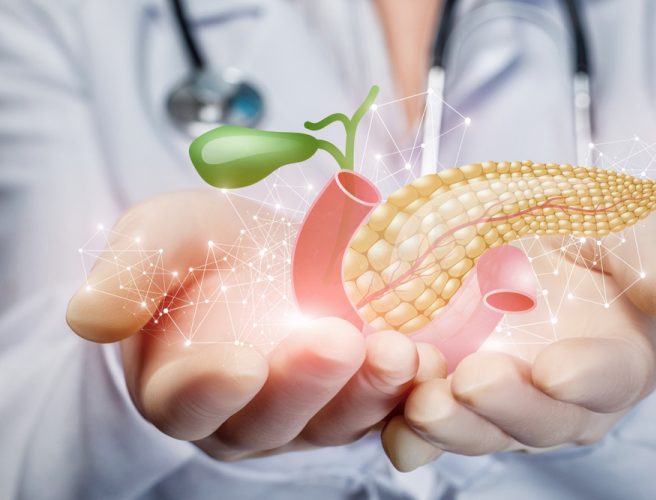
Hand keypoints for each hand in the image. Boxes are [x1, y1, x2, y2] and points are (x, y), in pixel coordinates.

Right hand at [67, 191, 439, 459]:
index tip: (241, 361)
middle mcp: (246, 413)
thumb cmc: (206, 248)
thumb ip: (130, 273)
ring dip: (369, 392)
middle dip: (306, 386)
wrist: (268, 253)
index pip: (185, 403)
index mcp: (182, 384)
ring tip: (398, 350)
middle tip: (337, 341)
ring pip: (336, 421)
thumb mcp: (164, 236)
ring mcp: (310, 410)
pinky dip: (410, 389)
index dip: (210, 388)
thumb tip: (90, 318)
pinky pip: (386, 406)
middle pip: (271, 421)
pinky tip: (433, 358)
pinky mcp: (360, 394)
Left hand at [381, 212, 655, 470]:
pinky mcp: (445, 398)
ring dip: (450, 425)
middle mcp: (556, 398)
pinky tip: (390, 418)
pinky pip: (426, 430)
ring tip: (422, 402)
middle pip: (538, 421)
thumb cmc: (567, 229)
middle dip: (506, 407)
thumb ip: (643, 251)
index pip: (610, 377)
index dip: (586, 377)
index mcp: (611, 358)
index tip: (554, 369)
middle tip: (473, 382)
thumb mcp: (611, 220)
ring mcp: (496, 404)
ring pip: (478, 433)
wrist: (503, 233)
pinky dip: (407, 431)